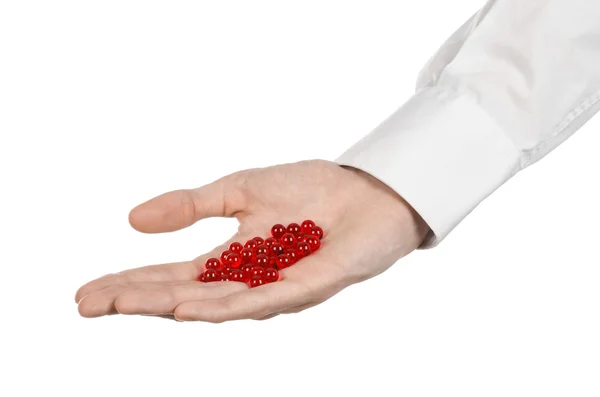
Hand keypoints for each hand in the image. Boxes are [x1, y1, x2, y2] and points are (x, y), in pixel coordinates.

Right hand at [75, 160, 428, 321]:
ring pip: (214, 303)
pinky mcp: (307, 287)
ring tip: (122, 303)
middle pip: (184, 295)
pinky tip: (188, 308)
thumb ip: (192, 206)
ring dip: (166, 304)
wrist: (370, 190)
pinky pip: (262, 301)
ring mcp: (275, 288)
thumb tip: (132, 219)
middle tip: (87, 303)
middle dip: (135, 298)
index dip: (130, 281)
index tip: (86, 291)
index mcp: (232, 259)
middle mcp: (248, 281)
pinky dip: (223, 307)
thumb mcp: (241, 190)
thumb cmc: (313, 190)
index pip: (172, 275)